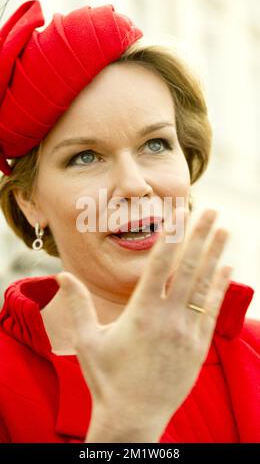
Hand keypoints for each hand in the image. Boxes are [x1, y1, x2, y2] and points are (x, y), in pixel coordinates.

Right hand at [56, 208, 231, 438]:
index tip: (179, 214)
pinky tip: (227, 269)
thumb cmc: (107, 378)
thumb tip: (61, 275)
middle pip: (188, 267)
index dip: (170, 237)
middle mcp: (168, 318)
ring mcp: (187, 332)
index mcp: (141, 313)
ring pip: (204, 285)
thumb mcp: (87, 340)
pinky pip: (212, 309)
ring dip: (215, 254)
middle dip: (200, 235)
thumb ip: (77, 304)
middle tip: (212, 210)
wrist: (134, 417)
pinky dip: (220, 287)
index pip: (158, 265)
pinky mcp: (199, 346)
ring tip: (225, 230)